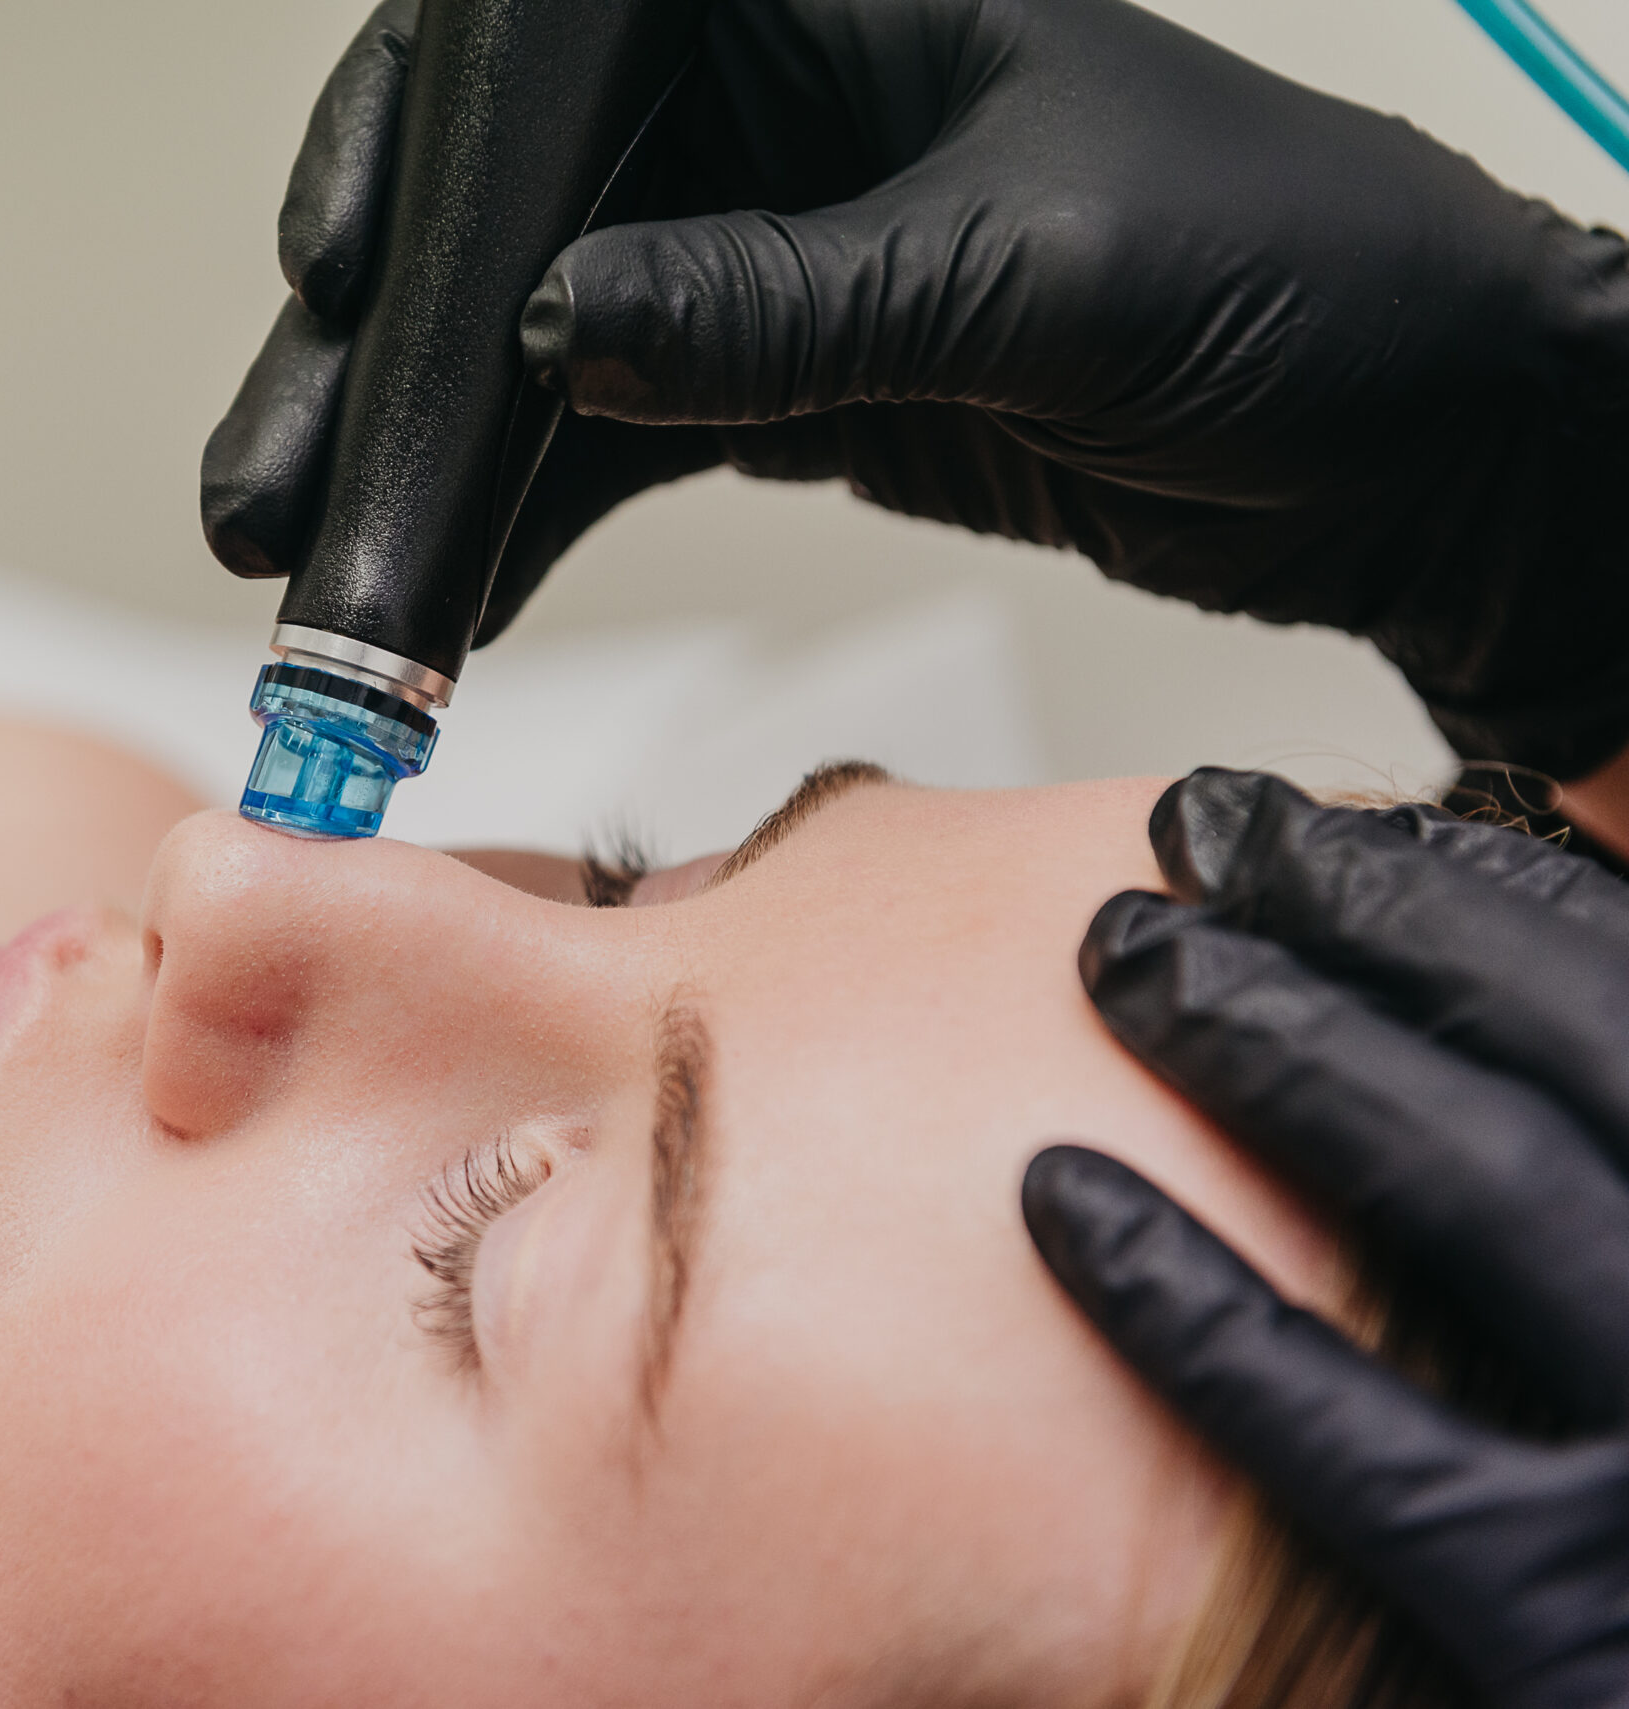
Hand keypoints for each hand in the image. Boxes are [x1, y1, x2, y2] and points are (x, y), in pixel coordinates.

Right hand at [204, 0, 1628, 776]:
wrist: (1409, 442)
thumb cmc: (1296, 281)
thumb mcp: (1039, 275)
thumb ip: (789, 301)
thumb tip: (560, 331)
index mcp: (808, 2)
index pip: (552, 56)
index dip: (422, 165)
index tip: (336, 285)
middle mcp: (761, 107)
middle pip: (502, 211)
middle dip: (383, 359)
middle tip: (276, 499)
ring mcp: (756, 245)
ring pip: (530, 345)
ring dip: (428, 466)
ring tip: (325, 582)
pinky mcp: (773, 372)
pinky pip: (607, 442)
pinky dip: (524, 522)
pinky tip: (448, 590)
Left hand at [1024, 768, 1628, 1705]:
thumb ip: (1577, 1140)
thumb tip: (1487, 973)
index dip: (1485, 887)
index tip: (1326, 820)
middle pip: (1581, 1043)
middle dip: (1377, 911)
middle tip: (1190, 834)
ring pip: (1480, 1192)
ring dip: (1284, 1046)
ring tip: (1124, 961)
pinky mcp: (1573, 1650)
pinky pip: (1375, 1462)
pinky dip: (1208, 1320)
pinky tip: (1062, 1208)